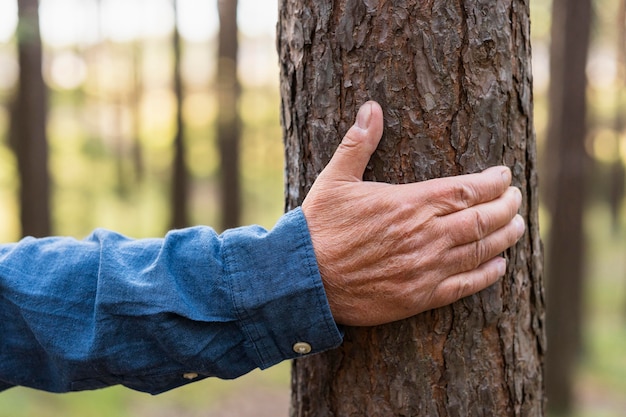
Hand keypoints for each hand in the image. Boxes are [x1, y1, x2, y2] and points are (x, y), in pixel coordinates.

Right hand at [302, 101, 524, 325]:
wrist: (304, 279)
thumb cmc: (319, 226)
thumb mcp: (335, 179)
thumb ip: (358, 144)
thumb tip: (370, 107)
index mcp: (409, 203)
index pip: (467, 189)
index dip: (493, 182)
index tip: (504, 177)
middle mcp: (425, 235)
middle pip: (483, 219)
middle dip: (507, 207)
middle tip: (517, 200)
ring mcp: (425, 268)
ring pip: (481, 251)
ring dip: (505, 237)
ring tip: (518, 227)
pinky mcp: (419, 297)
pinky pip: (465, 286)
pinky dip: (487, 275)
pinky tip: (498, 267)